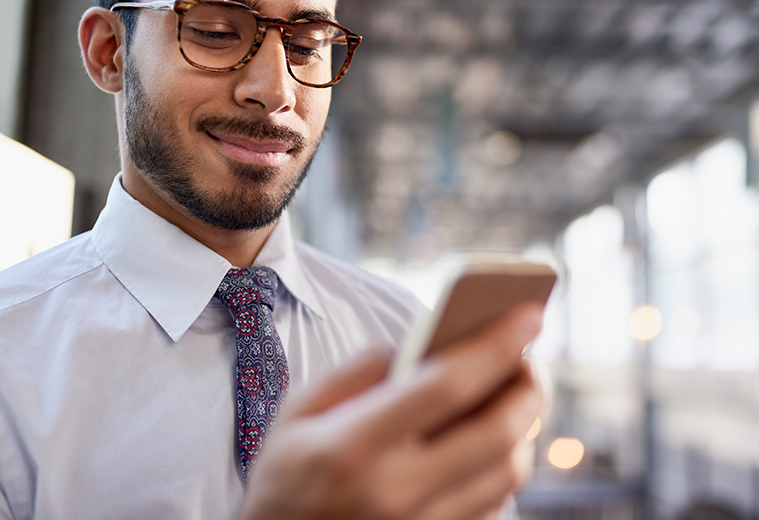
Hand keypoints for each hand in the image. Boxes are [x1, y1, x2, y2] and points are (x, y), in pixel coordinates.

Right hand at [238, 304, 542, 519]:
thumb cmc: (285, 477)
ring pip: (507, 474)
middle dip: (528, 384)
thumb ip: (352, 372)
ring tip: (515, 393)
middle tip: (530, 356)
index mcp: (355, 445)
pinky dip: (505, 464)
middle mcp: (396, 492)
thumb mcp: (295, 413)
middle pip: (496, 432)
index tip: (527, 315)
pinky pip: (494, 505)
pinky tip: (493, 438)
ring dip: (524, 426)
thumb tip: (410, 347)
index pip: (446, 385)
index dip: (495, 344)